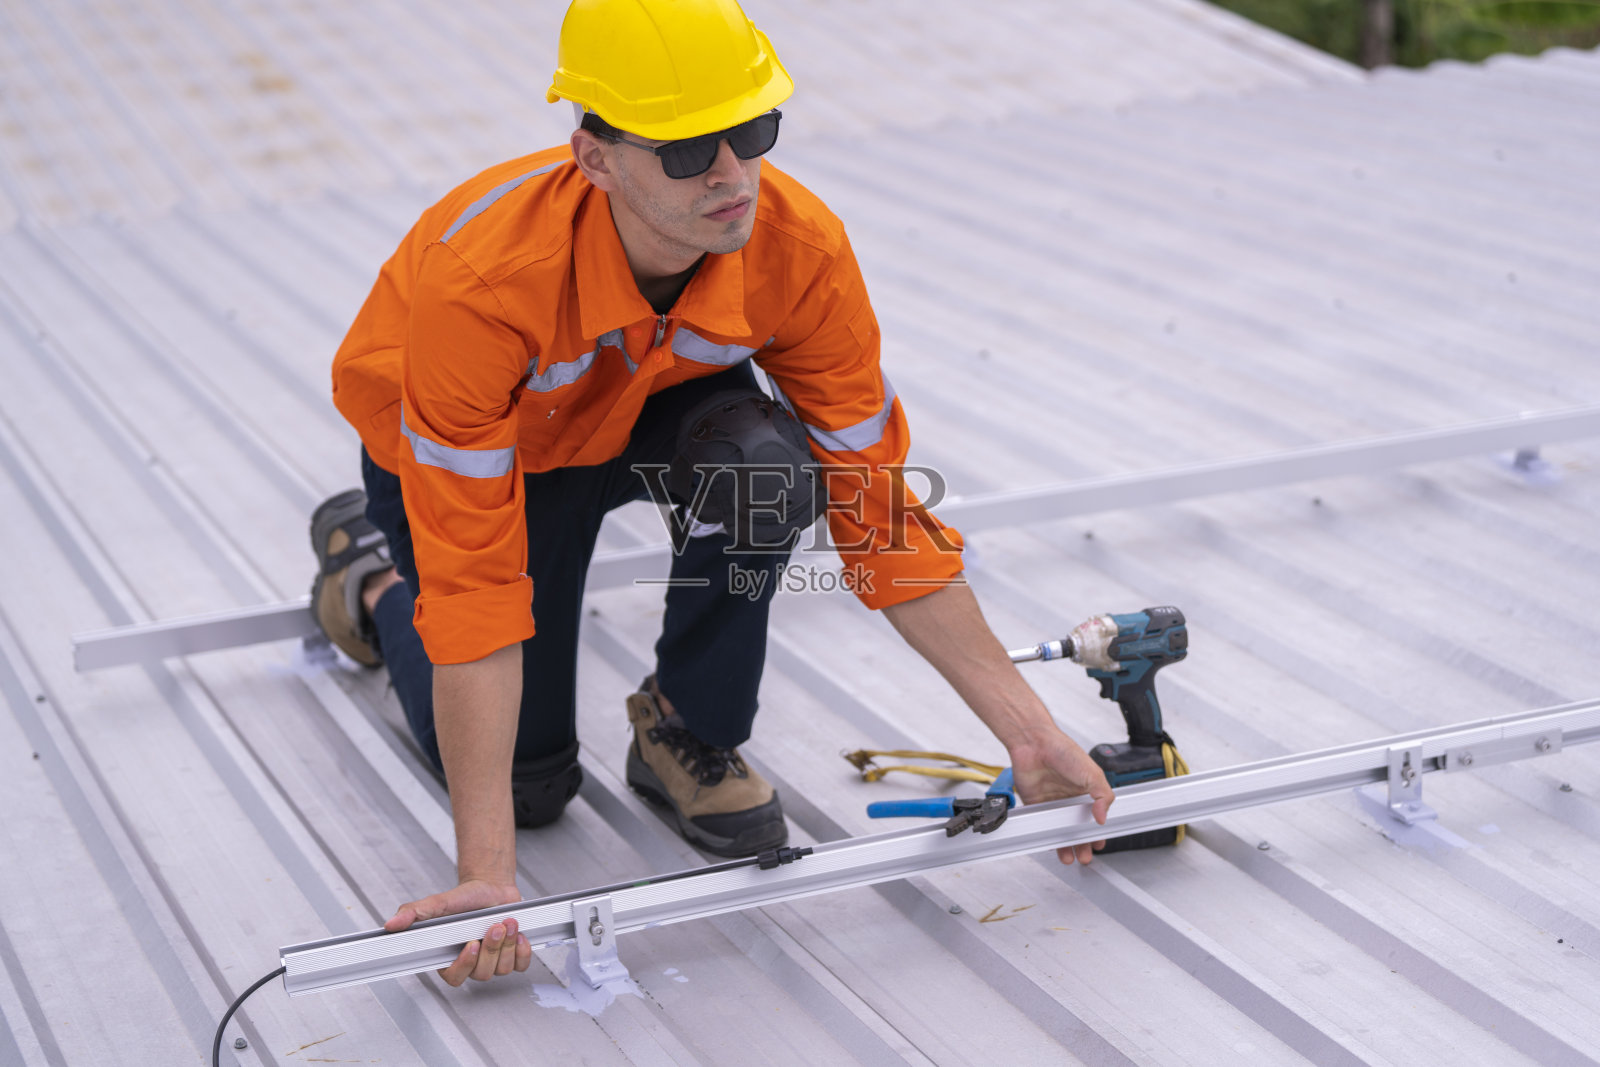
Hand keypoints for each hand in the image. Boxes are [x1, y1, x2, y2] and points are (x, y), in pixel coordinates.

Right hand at [385, 879, 531, 985]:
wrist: (491, 888)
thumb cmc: (465, 899)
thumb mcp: (438, 902)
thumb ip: (415, 913)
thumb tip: (391, 925)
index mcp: (451, 957)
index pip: (454, 977)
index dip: (464, 966)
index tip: (471, 945)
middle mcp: (472, 963)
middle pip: (482, 972)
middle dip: (492, 948)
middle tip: (495, 926)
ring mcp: (494, 962)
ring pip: (503, 969)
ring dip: (508, 944)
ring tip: (507, 922)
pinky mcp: (514, 956)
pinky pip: (521, 965)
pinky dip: (523, 950)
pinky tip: (519, 933)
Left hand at [1008, 729, 1113, 865]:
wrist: (1034, 743)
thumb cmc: (1062, 750)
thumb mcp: (1092, 773)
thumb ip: (1103, 796)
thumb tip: (1103, 818)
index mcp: (1087, 791)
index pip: (1095, 817)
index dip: (1097, 832)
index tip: (1099, 843)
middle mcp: (1069, 798)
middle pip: (1077, 828)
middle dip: (1082, 844)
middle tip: (1085, 856)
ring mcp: (1052, 802)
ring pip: (1059, 830)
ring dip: (1064, 845)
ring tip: (1069, 858)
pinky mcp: (1035, 804)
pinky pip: (1040, 824)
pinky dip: (1045, 835)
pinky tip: (1049, 844)